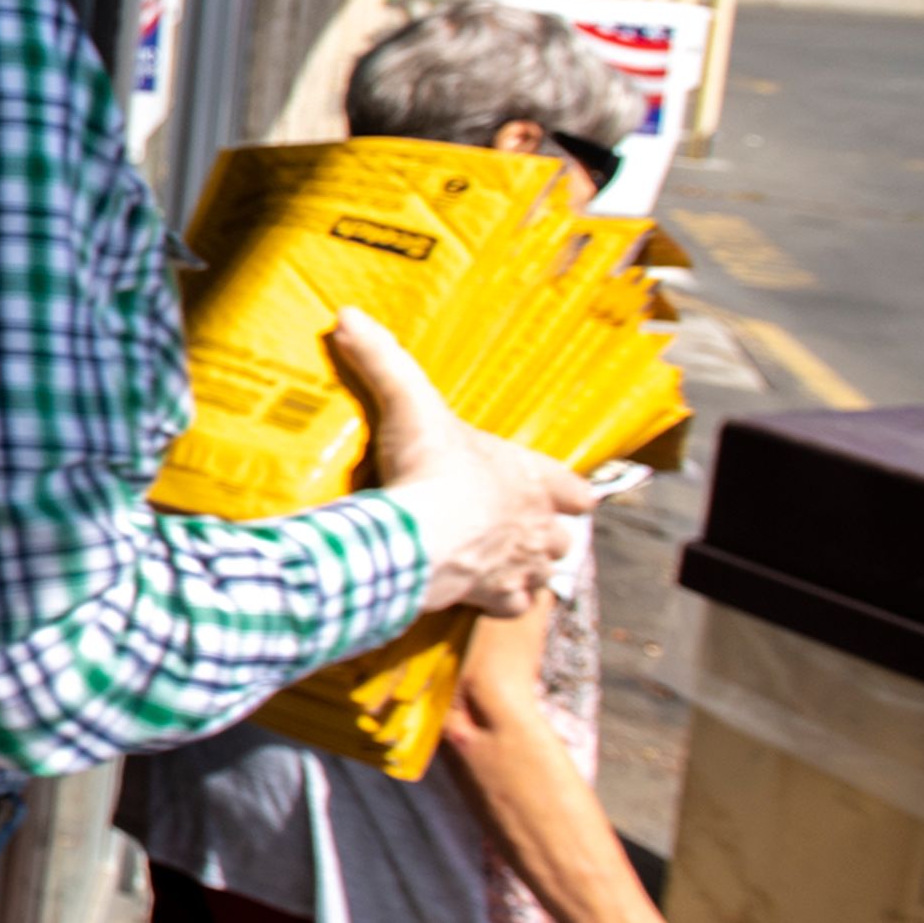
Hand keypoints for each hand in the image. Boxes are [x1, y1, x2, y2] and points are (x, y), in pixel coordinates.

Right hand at [330, 308, 593, 615]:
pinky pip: (511, 606)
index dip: (569, 492)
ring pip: (544, 575)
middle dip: (545, 536)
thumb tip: (348, 316)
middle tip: (515, 530)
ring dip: (526, 571)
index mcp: (531, 480)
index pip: (574, 489)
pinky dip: (497, 601)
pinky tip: (476, 594)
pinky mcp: (496, 599)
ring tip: (500, 565)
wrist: (419, 537)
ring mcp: (521, 567)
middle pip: (564, 538)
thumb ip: (382, 359)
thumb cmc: (430, 470)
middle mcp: (537, 527)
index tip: (561, 495)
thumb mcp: (407, 402)